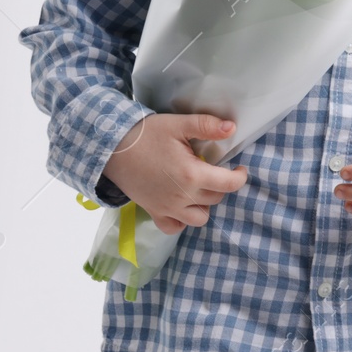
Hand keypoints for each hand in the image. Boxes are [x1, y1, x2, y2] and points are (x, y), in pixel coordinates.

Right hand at [102, 113, 248, 234]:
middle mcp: (181, 197)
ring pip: (199, 218)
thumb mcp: (179, 124)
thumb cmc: (147, 135)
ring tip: (199, 187)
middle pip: (216, 199)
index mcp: (191, 175)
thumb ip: (207, 126)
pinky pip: (174, 227)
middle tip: (214, 170)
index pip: (229, 185)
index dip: (240, 177)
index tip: (240, 168)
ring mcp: (167, 208)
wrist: (112, 148)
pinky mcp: (153, 212)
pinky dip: (182, 221)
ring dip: (204, 205)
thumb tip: (232, 128)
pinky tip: (183, 204)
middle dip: (220, 185)